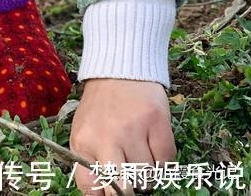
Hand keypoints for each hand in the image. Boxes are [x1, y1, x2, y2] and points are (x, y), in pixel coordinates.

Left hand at [70, 78, 176, 194]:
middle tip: (130, 179)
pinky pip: (166, 162)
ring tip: (138, 151)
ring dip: (146, 172)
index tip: (112, 190)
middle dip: (129, 191)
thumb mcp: (83, 133)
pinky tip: (152, 145)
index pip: (92, 189)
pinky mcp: (157, 121)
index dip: (105, 195)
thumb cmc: (100, 108)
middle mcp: (107, 138)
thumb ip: (88, 165)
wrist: (118, 69)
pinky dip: (162, 161)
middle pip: (123, 189)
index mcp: (84, 142)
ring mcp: (134, 129)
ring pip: (148, 177)